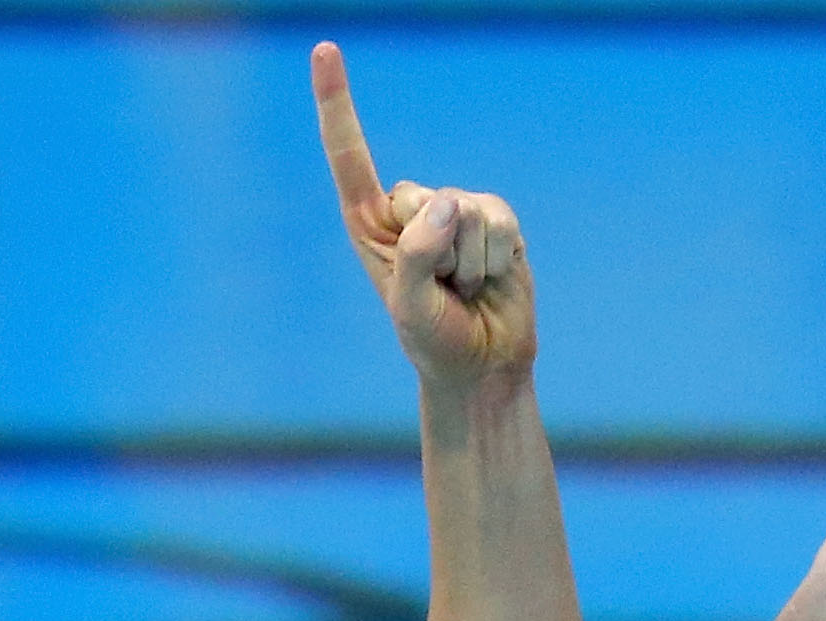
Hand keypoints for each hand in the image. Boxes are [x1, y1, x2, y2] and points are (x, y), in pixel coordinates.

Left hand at [312, 43, 532, 392]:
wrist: (485, 367)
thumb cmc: (435, 341)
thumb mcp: (410, 306)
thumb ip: (418, 255)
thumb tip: (449, 204)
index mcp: (370, 223)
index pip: (349, 156)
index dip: (337, 103)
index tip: (324, 49)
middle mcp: (410, 209)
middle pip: (424, 197)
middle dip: (439, 251)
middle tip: (444, 290)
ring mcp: (455, 212)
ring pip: (467, 211)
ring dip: (472, 264)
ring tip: (468, 290)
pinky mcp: (495, 220)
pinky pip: (500, 221)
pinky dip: (499, 258)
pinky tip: (493, 279)